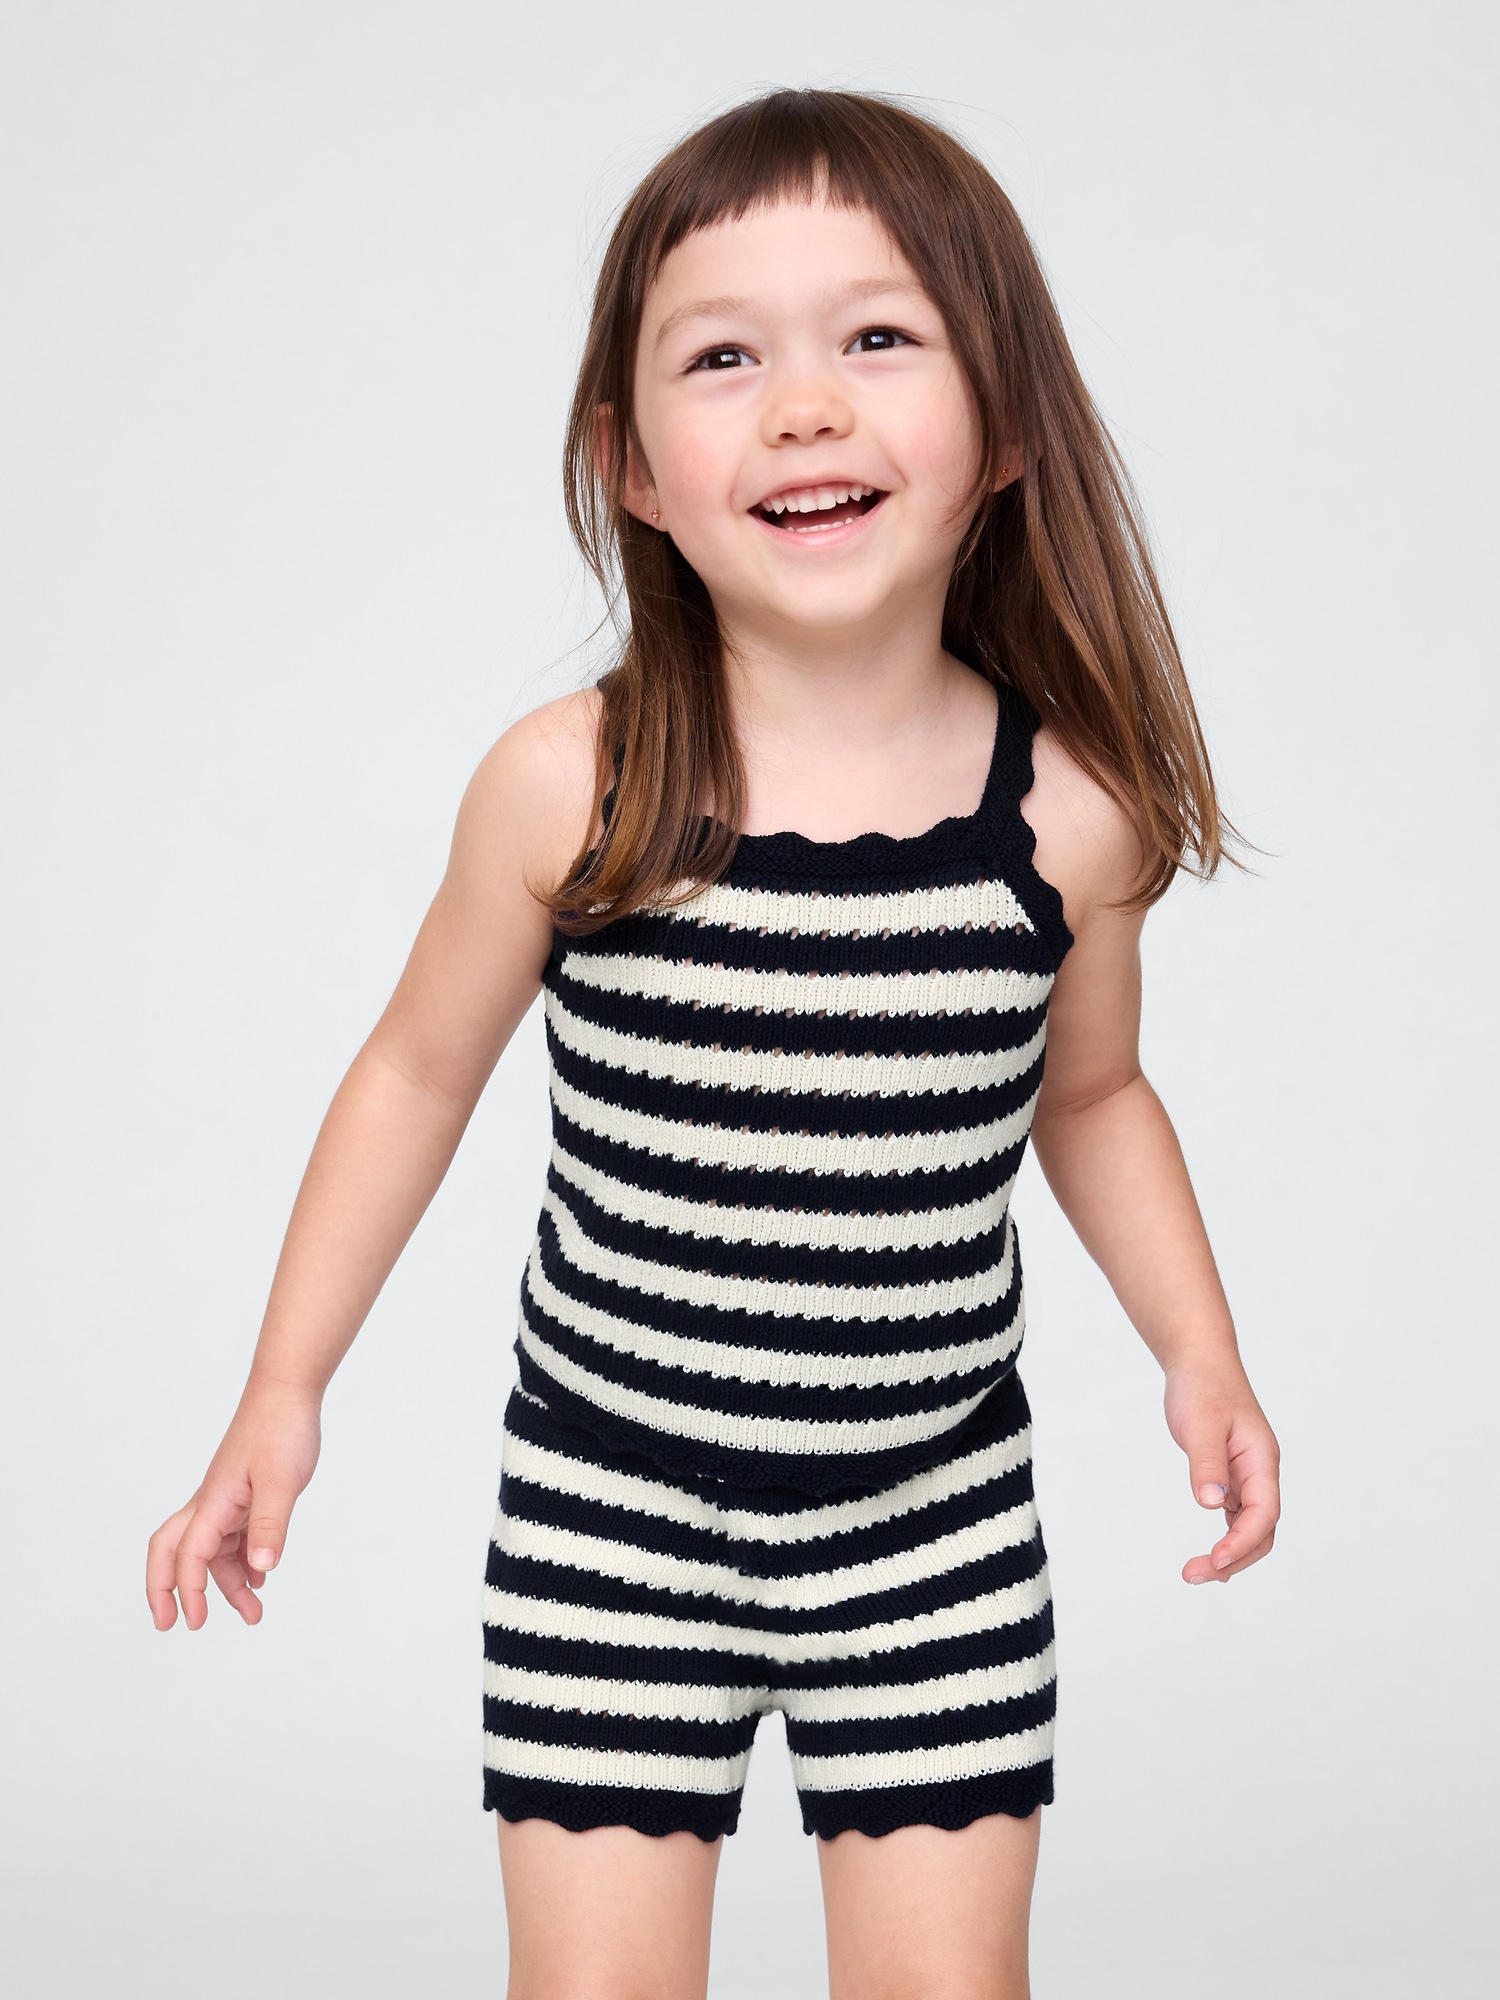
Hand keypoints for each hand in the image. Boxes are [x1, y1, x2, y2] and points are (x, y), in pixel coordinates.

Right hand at [146, 1380, 321, 1629]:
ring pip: (211, 1550)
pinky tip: (259, 1579)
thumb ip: (271, 1526)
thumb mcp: (282, 1482)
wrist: (287, 1393)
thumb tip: (261, 1570)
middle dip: (167, 1590)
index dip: (189, 1590)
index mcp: (214, 1501)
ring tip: (252, 1614)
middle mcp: (212, 1503)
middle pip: (172, 1552)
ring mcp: (226, 1500)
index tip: (196, 1622)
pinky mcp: (244, 1496)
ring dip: (225, 1585)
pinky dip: (242, 1562)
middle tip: (173, 1625)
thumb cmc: (281, 1430)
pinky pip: (234, 1538)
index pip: (189, 1554)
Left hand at [1163, 1363, 1279, 1583]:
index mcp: (1261, 1459)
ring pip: (1250, 1527)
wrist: (1200, 1363)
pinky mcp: (1232, 1477)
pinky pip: (1237, 1516)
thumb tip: (1211, 1504)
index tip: (1215, 1561)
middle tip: (1193, 1575)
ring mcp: (1249, 1476)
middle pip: (1261, 1529)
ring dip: (1229, 1553)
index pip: (1264, 1512)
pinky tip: (1210, 1557)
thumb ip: (1207, 1465)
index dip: (1242, 1541)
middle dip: (1234, 1558)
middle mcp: (1261, 1472)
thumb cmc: (1203, 1388)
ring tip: (1196, 1573)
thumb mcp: (1200, 1424)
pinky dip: (1227, 1538)